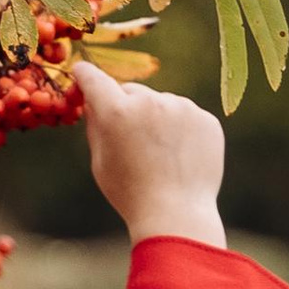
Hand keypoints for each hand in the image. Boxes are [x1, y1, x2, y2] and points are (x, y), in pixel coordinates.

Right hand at [74, 65, 226, 247]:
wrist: (177, 215)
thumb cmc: (131, 194)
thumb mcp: (100, 162)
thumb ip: (95, 125)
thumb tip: (94, 101)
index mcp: (117, 111)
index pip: (94, 79)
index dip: (85, 76)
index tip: (82, 73)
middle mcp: (150, 102)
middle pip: (132, 92)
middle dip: (127, 107)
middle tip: (130, 140)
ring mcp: (182, 108)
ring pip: (162, 104)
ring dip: (157, 119)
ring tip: (160, 156)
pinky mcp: (206, 120)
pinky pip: (187, 117)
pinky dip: (182, 131)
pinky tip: (179, 158)